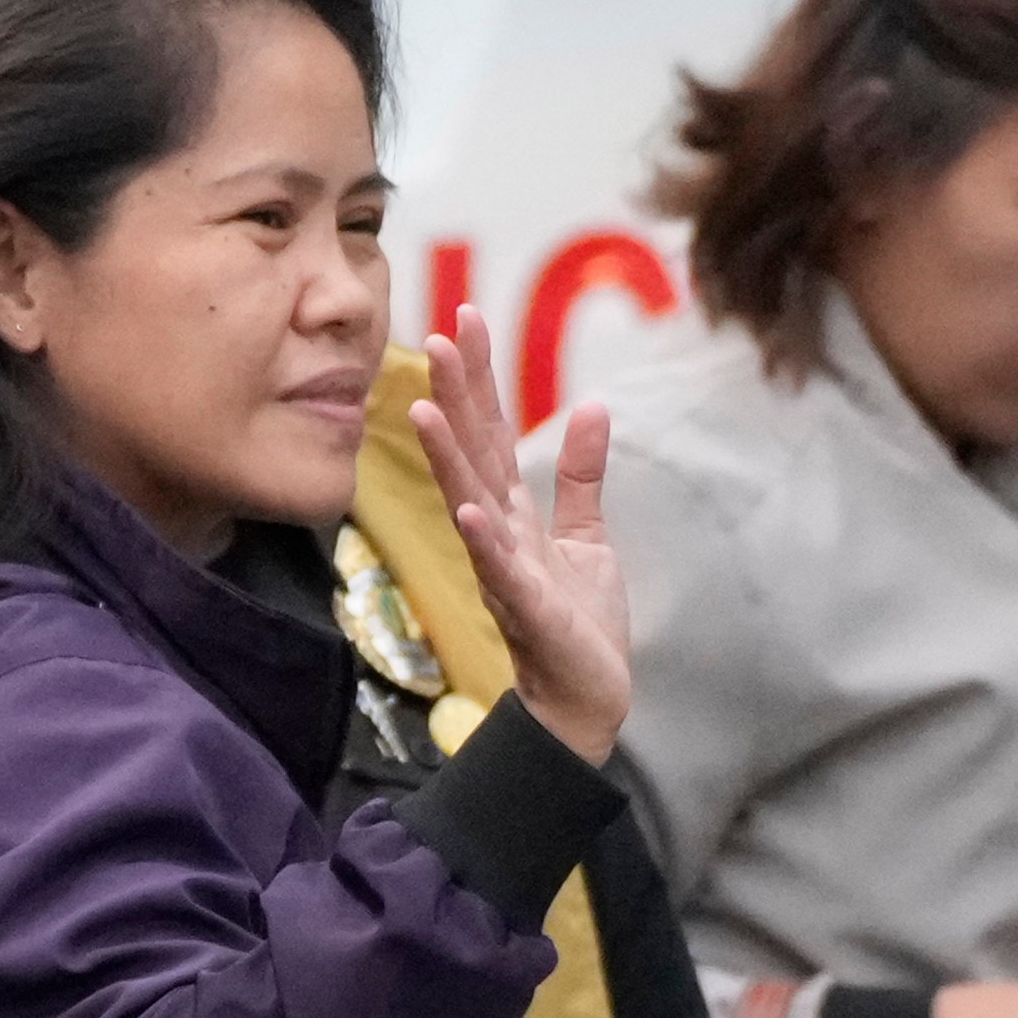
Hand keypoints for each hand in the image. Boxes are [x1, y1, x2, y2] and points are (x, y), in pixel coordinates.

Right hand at [408, 305, 630, 763]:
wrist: (586, 700)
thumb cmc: (578, 622)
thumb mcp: (587, 536)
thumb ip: (580, 475)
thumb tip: (593, 405)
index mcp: (511, 512)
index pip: (489, 431)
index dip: (478, 376)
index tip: (465, 317)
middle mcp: (497, 533)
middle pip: (472, 451)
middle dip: (456, 395)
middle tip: (440, 335)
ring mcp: (505, 570)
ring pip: (470, 501)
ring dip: (447, 457)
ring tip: (425, 408)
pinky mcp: (527, 610)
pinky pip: (501, 571)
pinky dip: (484, 541)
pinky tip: (470, 512)